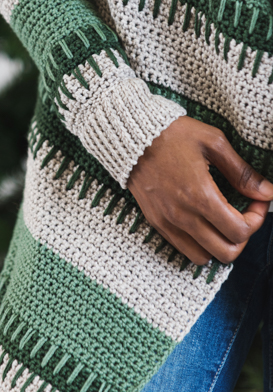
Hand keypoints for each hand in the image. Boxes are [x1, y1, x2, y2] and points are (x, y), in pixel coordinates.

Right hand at [127, 116, 272, 264]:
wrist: (131, 135)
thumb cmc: (173, 134)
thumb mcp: (213, 142)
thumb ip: (241, 171)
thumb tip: (267, 192)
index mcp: (200, 195)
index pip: (239, 231)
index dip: (256, 220)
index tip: (256, 202)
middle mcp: (183, 215)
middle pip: (225, 252)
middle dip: (242, 236)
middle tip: (243, 214)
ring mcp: (167, 221)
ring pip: (203, 257)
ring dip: (219, 245)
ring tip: (222, 222)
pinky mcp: (155, 221)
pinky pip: (182, 249)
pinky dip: (199, 244)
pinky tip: (203, 223)